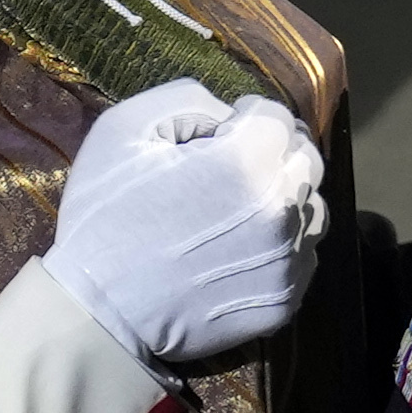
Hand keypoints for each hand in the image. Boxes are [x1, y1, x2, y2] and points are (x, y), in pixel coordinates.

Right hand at [47, 81, 325, 369]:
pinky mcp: (285, 299)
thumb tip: (228, 114)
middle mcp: (280, 208)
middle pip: (306, 159)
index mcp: (244, 162)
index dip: (247, 117)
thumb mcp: (122, 130)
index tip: (221, 132)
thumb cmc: (103, 216)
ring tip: (242, 212)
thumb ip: (187, 100)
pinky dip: (281, 246)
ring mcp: (287, 259)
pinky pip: (303, 256)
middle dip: (275, 152)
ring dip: (285, 199)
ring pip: (312, 208)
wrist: (99, 312)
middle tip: (235, 168)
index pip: (278, 117)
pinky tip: (240, 250)